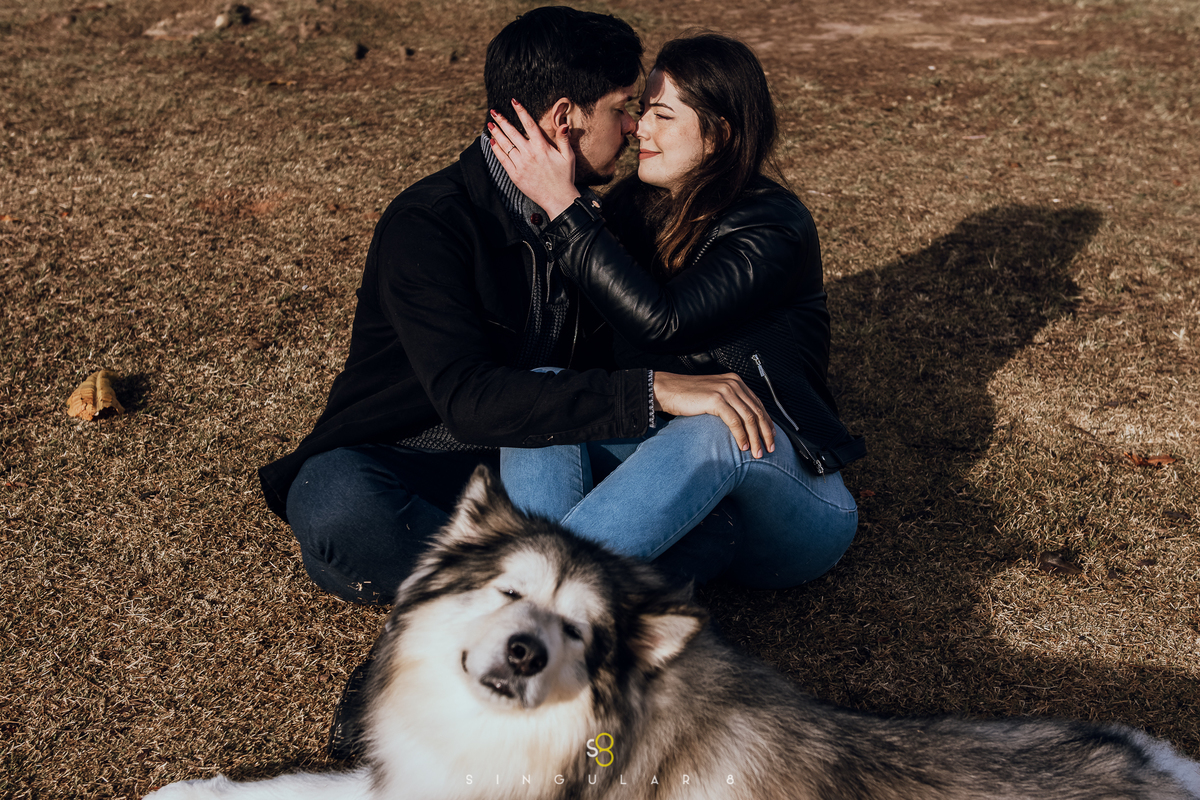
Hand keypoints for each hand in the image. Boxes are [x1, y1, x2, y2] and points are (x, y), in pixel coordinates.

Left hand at [488, 100, 580, 218]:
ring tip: (490, 124)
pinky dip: (496, 150)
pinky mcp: (515, 175)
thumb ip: (564, 139)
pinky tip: (492, 142)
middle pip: (512, 132)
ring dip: (496, 133)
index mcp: (542, 147)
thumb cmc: (565, 177)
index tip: (513, 102)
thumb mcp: (568, 156)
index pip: (529, 124)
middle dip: (502, 120)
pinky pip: (503, 160)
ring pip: (505, 145)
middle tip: (494, 111)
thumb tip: (564, 123)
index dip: (521, 111)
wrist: (558, 199)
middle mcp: (529, 154)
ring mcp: (521, 164)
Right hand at [652, 372, 775, 457]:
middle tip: (770, 448)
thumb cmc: (687, 396)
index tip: (772, 436)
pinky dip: (741, 436)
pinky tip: (743, 446)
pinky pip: (735, 421)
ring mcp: (725, 391)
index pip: (758, 404)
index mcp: (735, 381)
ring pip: (749, 418)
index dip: (767, 422)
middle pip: (757, 411)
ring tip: (757, 452)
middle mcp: (734, 384)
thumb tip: (742, 423)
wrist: (667, 390)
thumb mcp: (714, 396)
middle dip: (765, 433)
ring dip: (755, 438)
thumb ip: (729, 403)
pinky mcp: (716, 400)